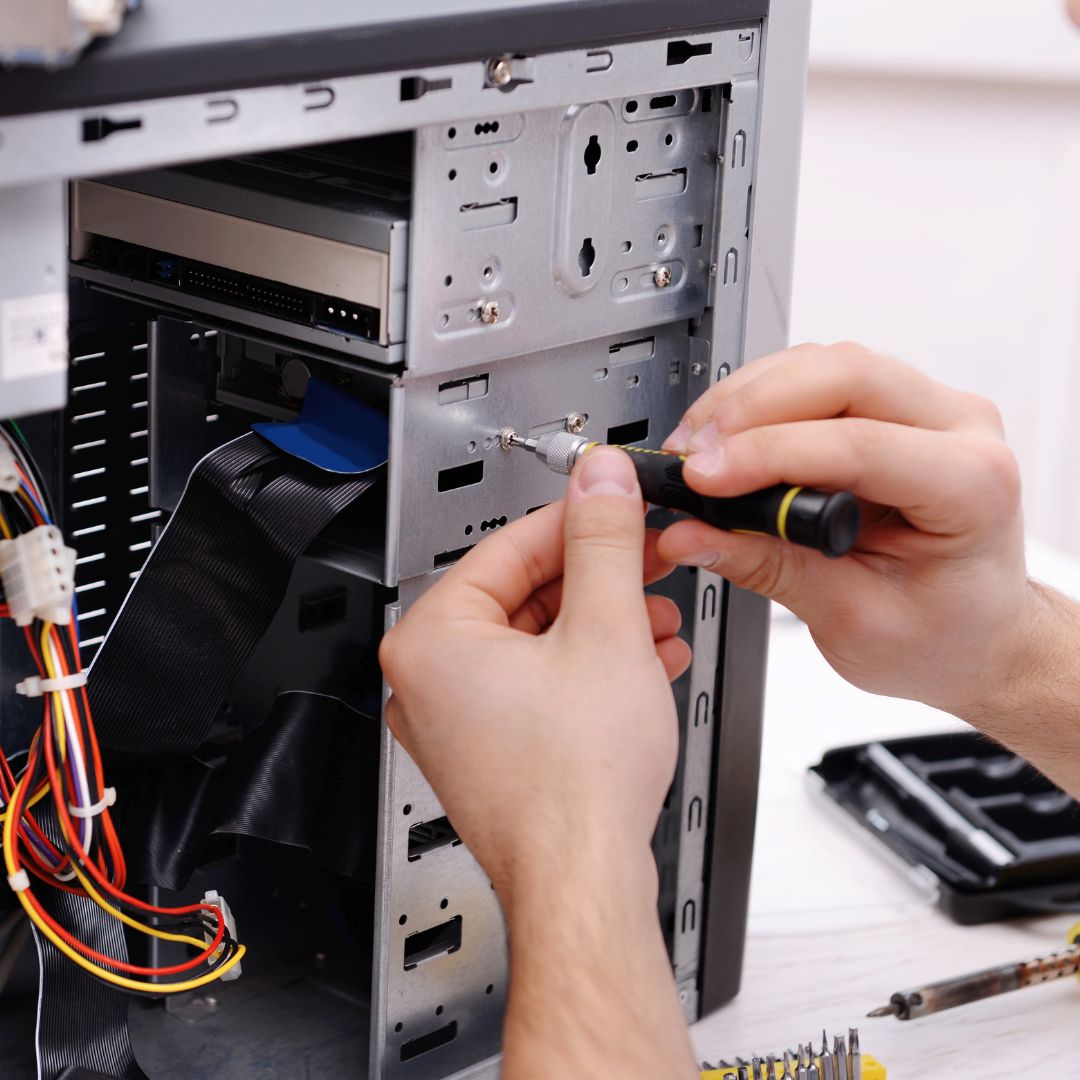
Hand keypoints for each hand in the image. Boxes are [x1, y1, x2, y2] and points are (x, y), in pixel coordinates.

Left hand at [380, 447, 697, 1077]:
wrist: (583, 884)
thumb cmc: (574, 785)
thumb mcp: (604, 630)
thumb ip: (602, 542)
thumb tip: (600, 482)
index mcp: (432, 641)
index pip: (510, 547)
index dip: (578, 520)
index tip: (616, 505)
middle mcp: (430, 682)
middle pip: (526, 595)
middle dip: (601, 580)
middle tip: (648, 561)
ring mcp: (459, 723)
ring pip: (540, 644)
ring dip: (607, 625)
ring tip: (660, 618)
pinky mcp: (493, 754)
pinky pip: (542, 687)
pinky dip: (593, 670)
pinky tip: (648, 663)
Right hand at [657, 342, 1029, 720]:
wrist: (978, 633)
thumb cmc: (945, 635)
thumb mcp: (853, 619)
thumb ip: (769, 569)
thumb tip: (694, 536)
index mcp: (971, 485)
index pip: (858, 444)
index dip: (766, 455)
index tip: (702, 479)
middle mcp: (960, 429)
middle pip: (843, 373)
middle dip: (751, 407)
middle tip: (691, 455)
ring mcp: (929, 408)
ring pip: (825, 363)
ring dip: (748, 397)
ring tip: (697, 446)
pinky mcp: (894, 406)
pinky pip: (820, 376)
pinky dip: (762, 399)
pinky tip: (727, 435)